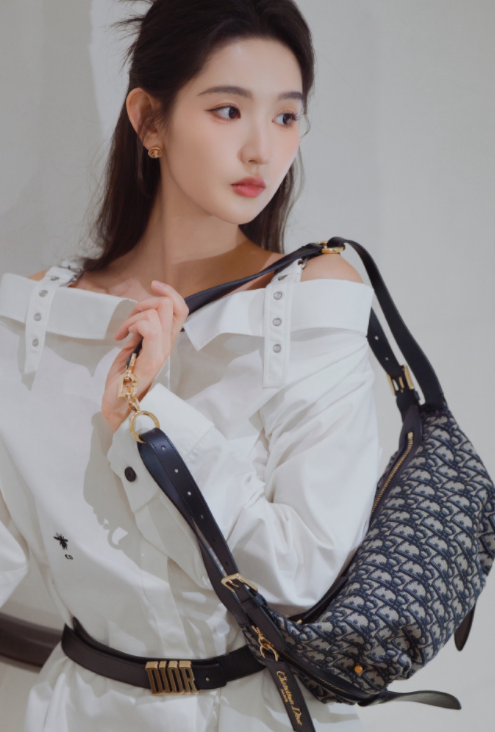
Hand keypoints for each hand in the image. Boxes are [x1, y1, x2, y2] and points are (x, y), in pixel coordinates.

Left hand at [101, 280, 188, 433]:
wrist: (118, 410)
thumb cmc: (123, 382)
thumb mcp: (132, 350)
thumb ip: (139, 333)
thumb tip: (139, 315)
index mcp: (165, 343)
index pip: (180, 310)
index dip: (170, 292)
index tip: (153, 285)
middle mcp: (167, 347)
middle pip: (169, 306)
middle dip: (144, 303)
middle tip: (128, 323)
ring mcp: (160, 354)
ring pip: (156, 314)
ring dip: (133, 317)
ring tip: (123, 333)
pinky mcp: (150, 361)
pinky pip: (150, 330)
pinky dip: (132, 326)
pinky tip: (121, 338)